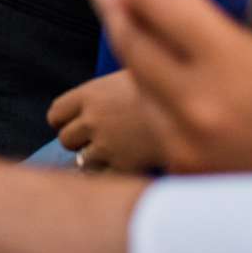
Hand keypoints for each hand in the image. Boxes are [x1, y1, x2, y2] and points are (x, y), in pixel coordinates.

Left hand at [46, 70, 165, 173]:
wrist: (195, 110)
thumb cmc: (171, 88)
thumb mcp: (135, 75)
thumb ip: (114, 89)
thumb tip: (107, 95)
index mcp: (90, 94)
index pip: (56, 112)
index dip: (63, 120)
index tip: (74, 123)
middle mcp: (92, 120)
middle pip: (66, 139)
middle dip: (79, 141)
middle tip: (99, 140)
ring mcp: (106, 145)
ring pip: (84, 161)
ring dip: (97, 160)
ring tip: (119, 153)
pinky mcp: (123, 166)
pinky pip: (105, 177)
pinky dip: (113, 175)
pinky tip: (129, 167)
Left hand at [100, 0, 251, 174]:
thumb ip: (215, 33)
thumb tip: (166, 15)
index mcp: (230, 63)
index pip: (159, 4)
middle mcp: (197, 105)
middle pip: (132, 44)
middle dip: (121, 14)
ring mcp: (185, 144)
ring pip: (138, 86)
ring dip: (139, 60)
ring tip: (144, 40)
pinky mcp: (184, 173)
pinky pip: (159, 125)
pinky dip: (163, 104)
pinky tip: (177, 93)